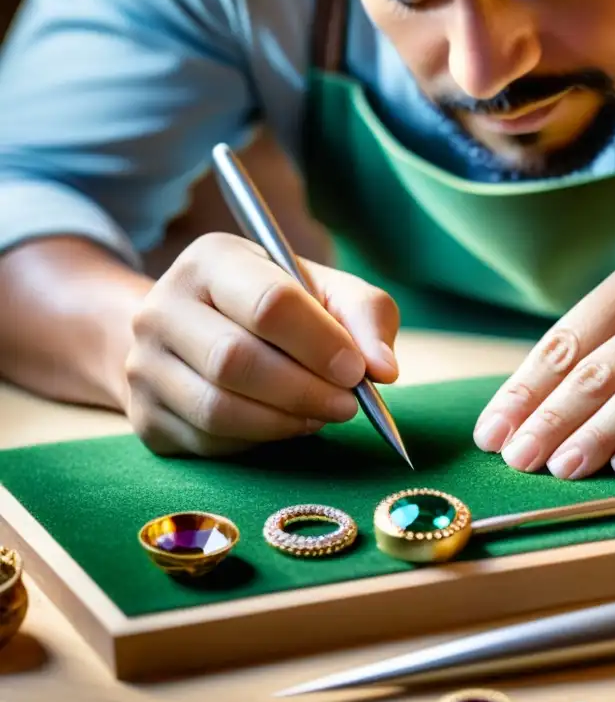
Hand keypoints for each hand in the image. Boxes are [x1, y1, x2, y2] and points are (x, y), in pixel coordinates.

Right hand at [124, 233, 399, 455]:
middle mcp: (162, 307)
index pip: (269, 304)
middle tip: (348, 404)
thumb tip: (384, 370)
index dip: (321, 344)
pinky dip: (259, 440)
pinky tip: (285, 424)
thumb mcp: (325, 291)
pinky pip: (209, 441)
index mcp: (212, 260)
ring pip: (219, 409)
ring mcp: (143, 364)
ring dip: (286, 421)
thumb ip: (365, 316)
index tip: (358, 371)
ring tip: (322, 414)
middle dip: (305, 390)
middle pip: (236, 360)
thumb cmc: (278, 308)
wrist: (195, 332)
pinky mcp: (144, 416)